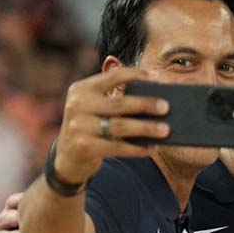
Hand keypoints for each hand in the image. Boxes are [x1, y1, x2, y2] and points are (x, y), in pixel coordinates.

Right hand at [52, 67, 171, 186]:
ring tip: (165, 130)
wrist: (67, 158)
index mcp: (81, 89)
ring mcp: (79, 126)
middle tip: (166, 107)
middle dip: (145, 104)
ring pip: (120, 126)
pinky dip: (136, 148)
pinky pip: (118, 147)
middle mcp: (77, 105)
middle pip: (119, 103)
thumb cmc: (90, 128)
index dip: (135, 75)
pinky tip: (150, 148)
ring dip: (146, 128)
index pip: (112, 76)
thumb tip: (153, 99)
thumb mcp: (93, 108)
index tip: (155, 77)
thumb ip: (113, 100)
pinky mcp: (85, 147)